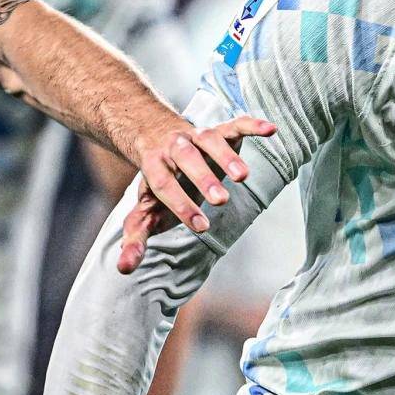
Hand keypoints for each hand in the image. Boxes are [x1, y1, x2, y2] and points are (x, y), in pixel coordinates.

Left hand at [118, 115, 276, 272]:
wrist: (158, 139)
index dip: (181, 204)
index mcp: (154, 166)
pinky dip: (252, 125)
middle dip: (203, 178)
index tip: (201, 226)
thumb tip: (123, 269)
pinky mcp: (219, 131)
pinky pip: (235, 126)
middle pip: (186, 158)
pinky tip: (271, 130)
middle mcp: (174, 148)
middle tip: (221, 200)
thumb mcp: (144, 210)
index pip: (164, 184)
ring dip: (226, 155)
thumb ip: (136, 238)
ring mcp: (197, 137)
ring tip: (243, 177)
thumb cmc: (157, 185)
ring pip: (210, 140)